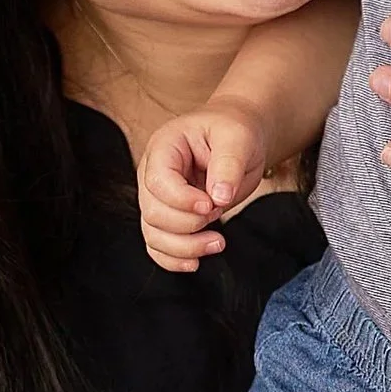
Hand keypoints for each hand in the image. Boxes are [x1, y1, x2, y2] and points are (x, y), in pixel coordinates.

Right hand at [138, 97, 272, 273]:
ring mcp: (157, 197)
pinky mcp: (167, 217)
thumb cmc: (234, 131)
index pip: (158, 182)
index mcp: (164, 148)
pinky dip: (174, 259)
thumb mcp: (237, 138)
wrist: (236, 137)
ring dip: (185, 247)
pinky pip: (158, 246)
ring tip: (218, 242)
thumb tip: (220, 197)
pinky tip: (196, 261)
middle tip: (218, 211)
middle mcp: (153, 174)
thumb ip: (228, 165)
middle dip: (189, 224)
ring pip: (153, 234)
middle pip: (153, 213)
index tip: (212, 204)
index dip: (183, 201)